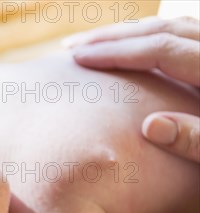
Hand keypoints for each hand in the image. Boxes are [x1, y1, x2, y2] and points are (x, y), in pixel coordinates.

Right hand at [66, 17, 199, 162]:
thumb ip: (195, 138)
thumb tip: (149, 126)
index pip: (161, 49)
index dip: (116, 53)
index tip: (78, 59)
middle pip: (161, 29)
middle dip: (113, 36)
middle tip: (72, 47)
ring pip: (170, 28)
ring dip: (128, 34)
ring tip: (91, 46)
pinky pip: (180, 36)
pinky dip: (148, 40)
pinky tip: (126, 53)